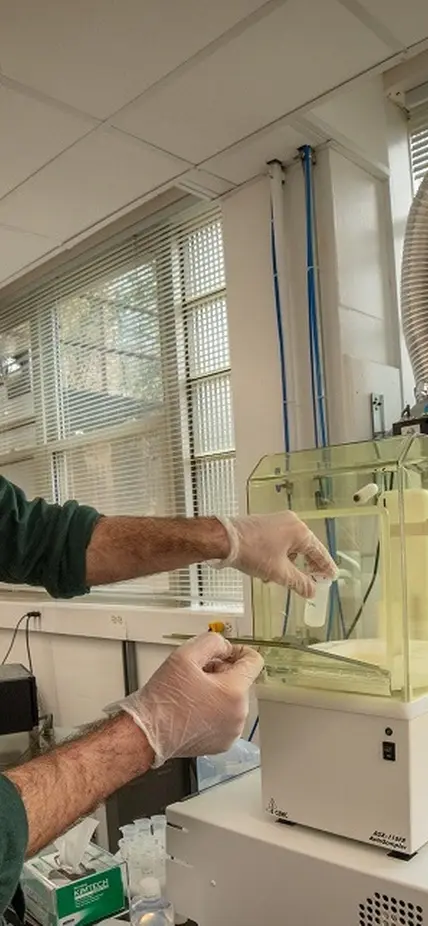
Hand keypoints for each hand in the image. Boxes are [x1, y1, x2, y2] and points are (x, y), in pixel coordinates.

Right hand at [114, 633, 263, 766]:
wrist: (147, 734)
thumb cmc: (163, 700)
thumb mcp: (185, 655)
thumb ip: (212, 642)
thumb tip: (224, 647)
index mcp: (234, 692)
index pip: (254, 661)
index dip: (237, 651)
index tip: (223, 653)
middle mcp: (238, 715)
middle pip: (240, 680)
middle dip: (221, 673)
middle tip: (196, 675)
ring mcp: (231, 731)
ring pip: (233, 700)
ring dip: (217, 692)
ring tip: (192, 694)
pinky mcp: (221, 743)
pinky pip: (225, 718)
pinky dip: (214, 711)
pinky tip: (193, 709)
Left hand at [214, 511, 336, 597]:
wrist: (224, 539)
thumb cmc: (253, 552)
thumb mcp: (280, 573)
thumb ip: (299, 582)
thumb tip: (311, 590)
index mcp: (299, 531)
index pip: (318, 551)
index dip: (325, 566)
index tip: (331, 576)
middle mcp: (291, 522)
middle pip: (306, 547)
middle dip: (308, 565)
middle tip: (313, 579)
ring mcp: (277, 521)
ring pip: (291, 545)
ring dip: (291, 562)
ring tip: (287, 579)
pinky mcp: (264, 524)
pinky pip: (279, 541)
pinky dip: (280, 555)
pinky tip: (272, 570)